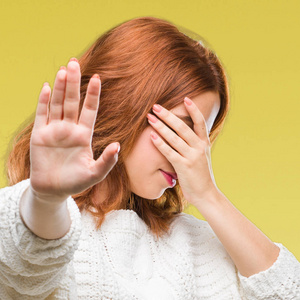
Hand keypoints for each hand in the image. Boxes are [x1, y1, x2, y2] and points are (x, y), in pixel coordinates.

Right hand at [30, 58, 118, 200]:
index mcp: (84, 135)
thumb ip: (107, 161)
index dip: (92, 94)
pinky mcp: (39, 135)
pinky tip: (48, 87)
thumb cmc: (76, 183)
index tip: (97, 78)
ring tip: (64, 69)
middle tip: (75, 62)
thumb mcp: (94, 174)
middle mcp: (70, 129)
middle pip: (72, 101)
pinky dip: (44, 101)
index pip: (89, 110)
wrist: (53, 190)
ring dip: (61, 87)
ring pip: (58, 104)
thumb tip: (118, 145)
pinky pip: (42, 115)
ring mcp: (54, 130)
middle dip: (74, 83)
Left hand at [147, 97, 217, 205]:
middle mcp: (199, 147)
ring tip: (150, 118)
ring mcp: (192, 157)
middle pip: (183, 127)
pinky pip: (169, 152)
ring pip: (174, 138)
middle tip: (155, 106)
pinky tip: (151, 136)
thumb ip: (194, 143)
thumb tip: (183, 131)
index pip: (200, 122)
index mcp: (204, 143)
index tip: (186, 98)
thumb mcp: (202, 155)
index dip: (193, 110)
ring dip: (161, 126)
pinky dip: (160, 143)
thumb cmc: (200, 174)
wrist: (206, 193)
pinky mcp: (183, 166)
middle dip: (168, 115)